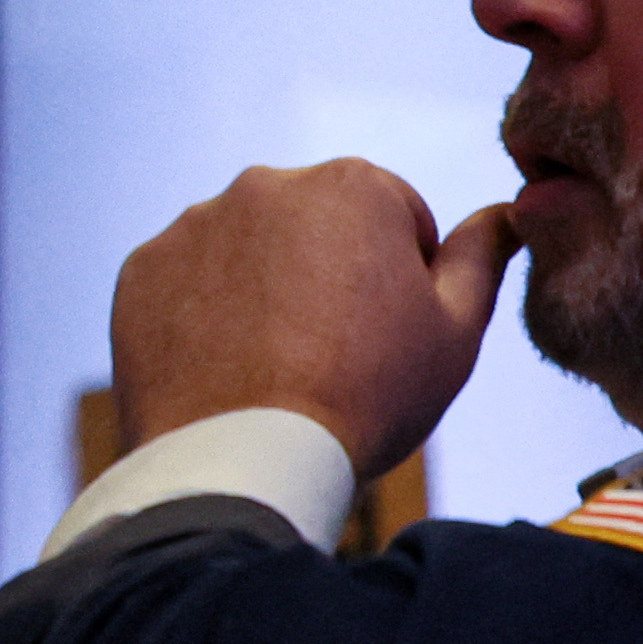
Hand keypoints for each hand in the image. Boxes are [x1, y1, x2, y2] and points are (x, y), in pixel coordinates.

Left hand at [107, 158, 520, 477]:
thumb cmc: (366, 397)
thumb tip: (500, 213)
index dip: (403, 279)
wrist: (246, 458)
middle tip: (334, 354)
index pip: (396, 217)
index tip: (388, 333)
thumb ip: (478, 259)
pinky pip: (186, 283)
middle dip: (330, 272)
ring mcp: (194, 224)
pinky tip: (226, 367)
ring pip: (247, 251)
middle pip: (317, 226)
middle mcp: (263, 185)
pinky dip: (205, 314)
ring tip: (277, 366)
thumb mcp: (454, 333)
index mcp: (352, 185)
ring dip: (265, 289)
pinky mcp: (141, 268)